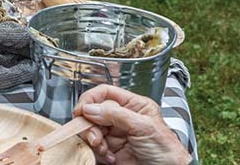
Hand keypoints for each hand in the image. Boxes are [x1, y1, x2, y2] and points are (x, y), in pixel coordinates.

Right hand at [74, 85, 191, 164]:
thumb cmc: (167, 151)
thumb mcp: (144, 127)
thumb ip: (116, 114)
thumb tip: (90, 108)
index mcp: (133, 106)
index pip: (105, 93)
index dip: (90, 99)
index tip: (81, 110)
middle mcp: (122, 118)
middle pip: (93, 112)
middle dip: (90, 125)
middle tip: (95, 136)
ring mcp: (115, 134)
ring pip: (91, 130)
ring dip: (94, 140)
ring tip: (104, 149)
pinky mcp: (111, 150)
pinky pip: (94, 147)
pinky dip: (98, 153)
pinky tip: (110, 157)